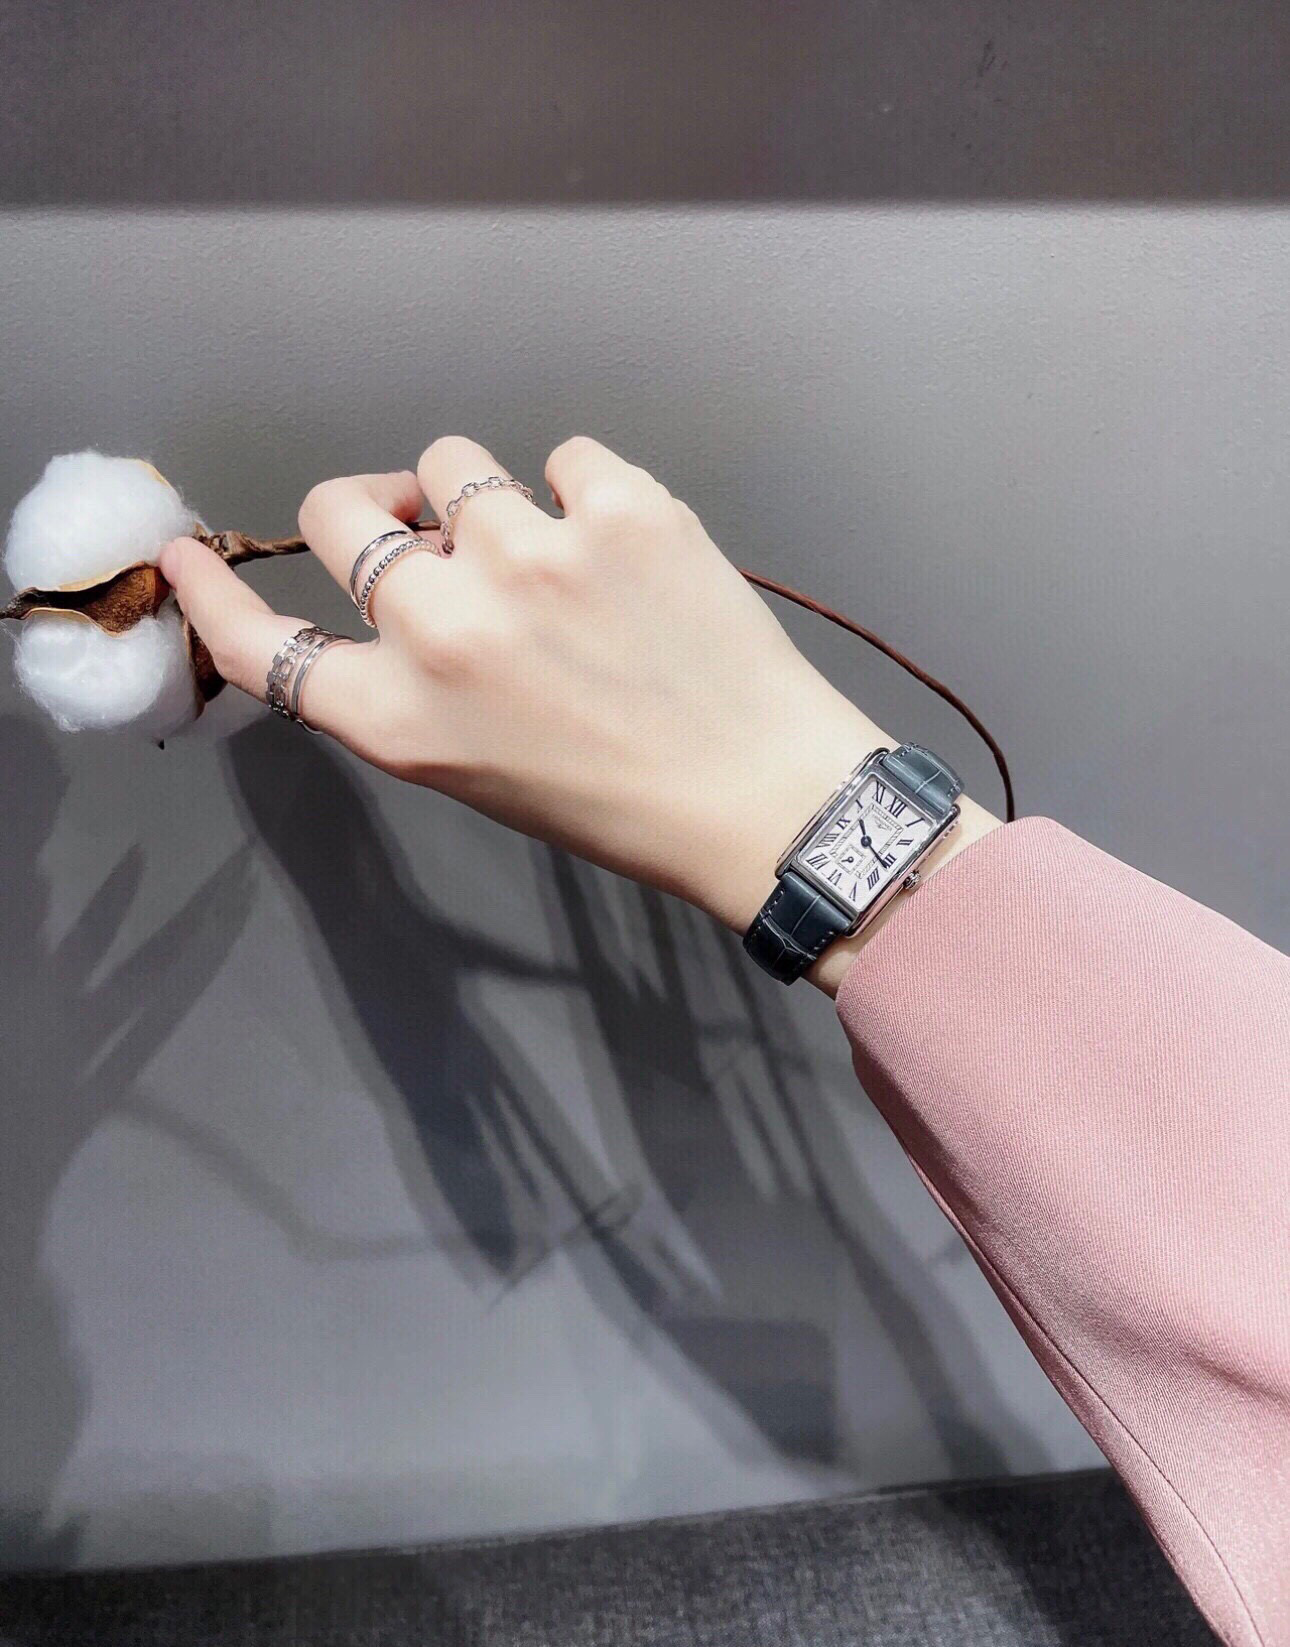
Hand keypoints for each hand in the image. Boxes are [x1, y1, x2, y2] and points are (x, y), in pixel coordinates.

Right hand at [160, 435, 996, 993]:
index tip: (188, 553)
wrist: (759, 795)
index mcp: (398, 717)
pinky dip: (581, 493)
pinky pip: (562, 456)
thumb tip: (390, 574)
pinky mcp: (617, 508)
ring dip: (480, 497)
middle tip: (429, 540)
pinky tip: (621, 551)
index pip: (262, 646)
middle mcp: (442, 628)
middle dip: (374, 516)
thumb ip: (405, 680)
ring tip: (548, 552)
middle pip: (341, 512)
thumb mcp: (475, 766)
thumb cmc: (614, 802)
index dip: (217, 593)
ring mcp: (530, 554)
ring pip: (449, 460)